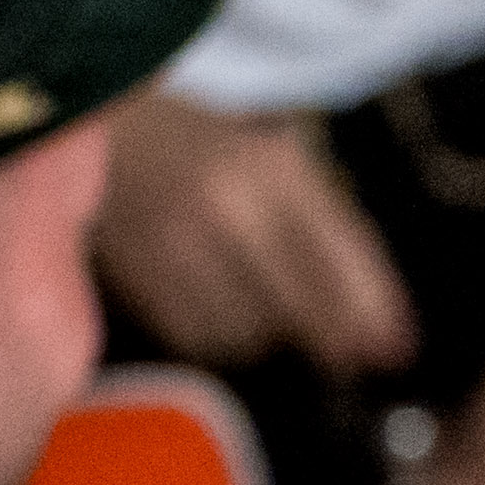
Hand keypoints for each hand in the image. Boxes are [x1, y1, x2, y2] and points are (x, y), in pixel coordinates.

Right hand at [91, 89, 412, 381]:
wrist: (88, 125)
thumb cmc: (195, 143)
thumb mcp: (268, 156)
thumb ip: (321, 223)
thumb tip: (374, 319)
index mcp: (272, 166)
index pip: (339, 252)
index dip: (372, 309)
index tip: (396, 350)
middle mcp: (226, 203)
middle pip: (298, 303)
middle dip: (330, 338)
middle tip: (347, 359)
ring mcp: (175, 241)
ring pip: (245, 329)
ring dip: (268, 338)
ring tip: (270, 320)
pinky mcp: (135, 273)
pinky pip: (195, 335)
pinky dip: (218, 338)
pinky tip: (221, 317)